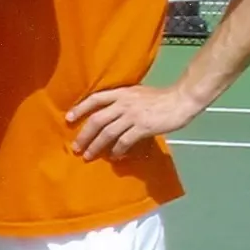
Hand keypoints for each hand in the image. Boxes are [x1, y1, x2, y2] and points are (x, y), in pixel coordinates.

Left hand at [67, 84, 199, 159]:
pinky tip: (114, 156)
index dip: (80, 108)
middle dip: (84, 135)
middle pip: (97, 120)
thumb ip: (122, 101)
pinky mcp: (143, 127)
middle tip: (76, 147)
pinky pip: (125, 141)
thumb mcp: (136, 93)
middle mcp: (123, 103)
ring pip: (108, 132)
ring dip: (96, 146)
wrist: (181, 100)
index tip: (68, 118)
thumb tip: (110, 114)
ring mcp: (132, 116)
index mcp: (120, 93)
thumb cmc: (160, 97)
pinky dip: (117, 150)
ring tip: (89, 155)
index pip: (95, 99)